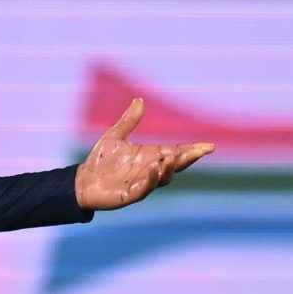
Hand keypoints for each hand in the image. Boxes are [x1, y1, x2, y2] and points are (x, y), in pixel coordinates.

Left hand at [74, 97, 213, 210]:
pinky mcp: (131, 194)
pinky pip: (145, 188)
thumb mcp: (115, 135)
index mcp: (150, 155)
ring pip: (163, 178)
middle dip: (188, 158)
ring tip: (171, 158)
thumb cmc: (100, 160)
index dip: (192, 150)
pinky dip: (151, 179)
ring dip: (169, 169)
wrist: (83, 180)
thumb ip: (129, 120)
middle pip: (175, 165)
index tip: (209, 146)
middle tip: (199, 151)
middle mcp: (150, 169)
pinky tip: (154, 168)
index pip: (175, 151)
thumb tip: (139, 100)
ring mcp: (143, 182)